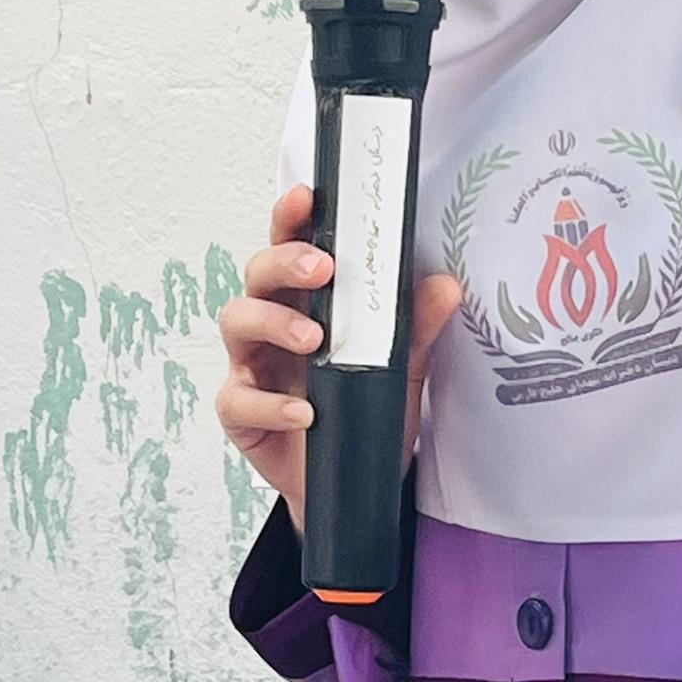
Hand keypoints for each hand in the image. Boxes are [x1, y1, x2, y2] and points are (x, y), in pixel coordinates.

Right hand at [213, 181, 462, 535]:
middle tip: (322, 270)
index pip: (292, 247)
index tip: (305, 197)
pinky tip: (306, 412)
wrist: (354, 483)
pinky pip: (239, 398)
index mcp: (308, 300)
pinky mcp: (240, 411)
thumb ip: (419, 328)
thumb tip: (445, 286)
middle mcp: (272, 323)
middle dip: (284, 263)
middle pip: (257, 274)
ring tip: (314, 340)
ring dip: (274, 322)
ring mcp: (252, 365)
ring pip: (236, 321)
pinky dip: (272, 404)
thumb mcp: (403, 368)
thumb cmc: (368, 411)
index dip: (291, 218)